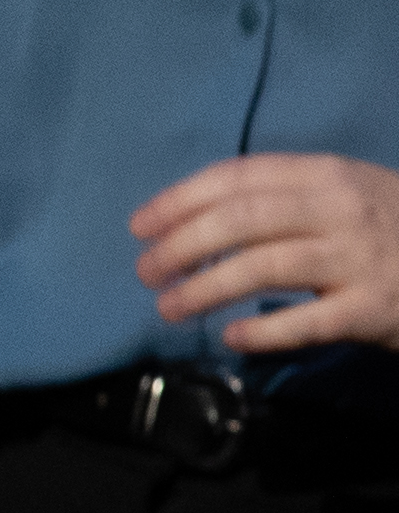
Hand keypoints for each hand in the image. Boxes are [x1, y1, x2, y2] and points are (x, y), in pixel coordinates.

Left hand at [133, 155, 398, 355]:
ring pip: (261, 269)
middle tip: (144, 271)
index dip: (178, 201)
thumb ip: (286, 196)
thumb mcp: (347, 193)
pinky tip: (232, 338)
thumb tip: (199, 215)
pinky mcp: (375, 310)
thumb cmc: (395, 228)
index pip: (234, 178)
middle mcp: (341, 210)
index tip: (139, 226)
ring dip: (204, 289)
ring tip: (169, 307)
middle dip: (180, 246)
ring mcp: (360, 260)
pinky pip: (306, 322)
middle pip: (239, 222)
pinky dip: (262, 332)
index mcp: (326, 174)